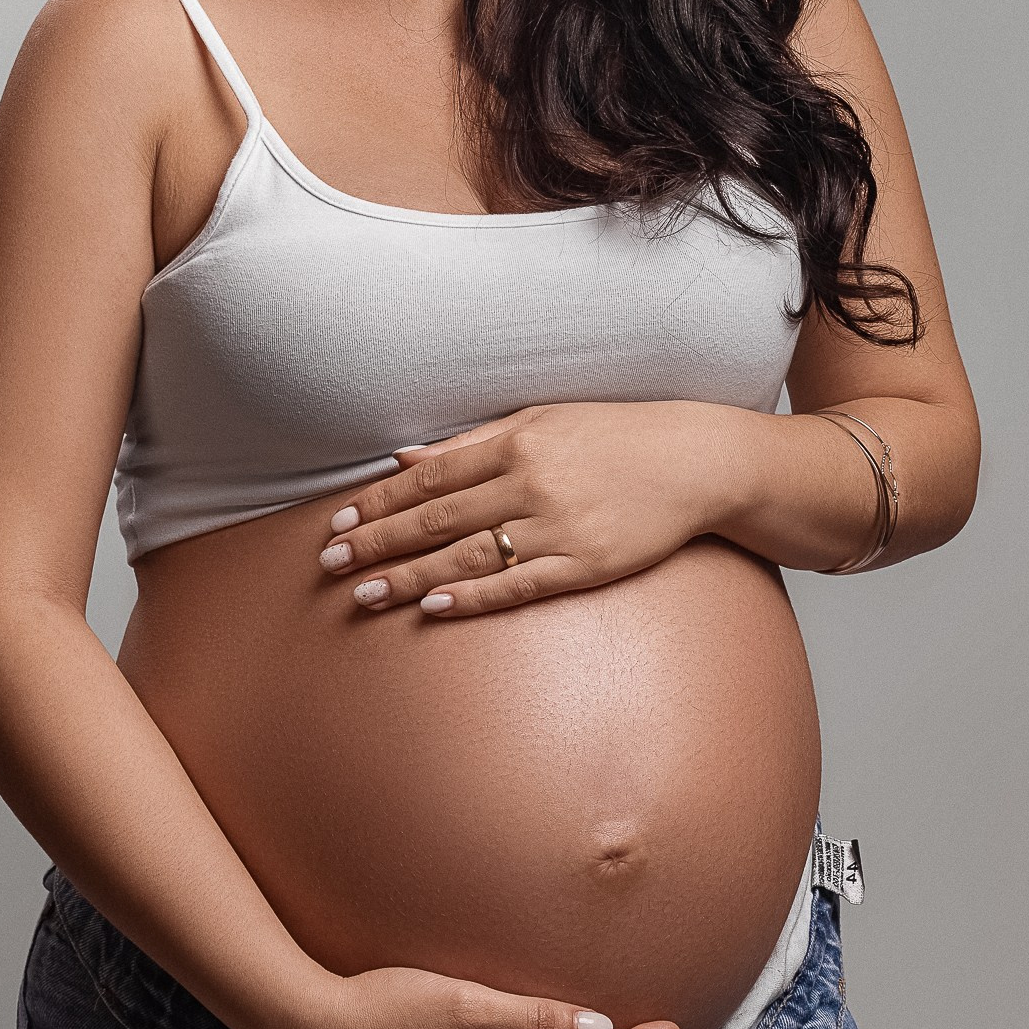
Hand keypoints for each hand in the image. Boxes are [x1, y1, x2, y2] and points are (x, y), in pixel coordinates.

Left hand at [317, 401, 746, 616]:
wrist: (696, 461)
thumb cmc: (615, 436)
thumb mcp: (542, 419)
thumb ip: (473, 442)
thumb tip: (406, 458)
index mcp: (518, 441)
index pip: (432, 475)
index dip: (383, 501)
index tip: (342, 523)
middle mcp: (532, 483)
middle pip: (439, 518)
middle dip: (381, 542)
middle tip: (332, 565)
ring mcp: (559, 527)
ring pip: (469, 557)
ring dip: (412, 578)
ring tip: (365, 595)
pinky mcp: (585, 565)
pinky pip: (518, 587)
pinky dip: (473, 599)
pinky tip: (434, 609)